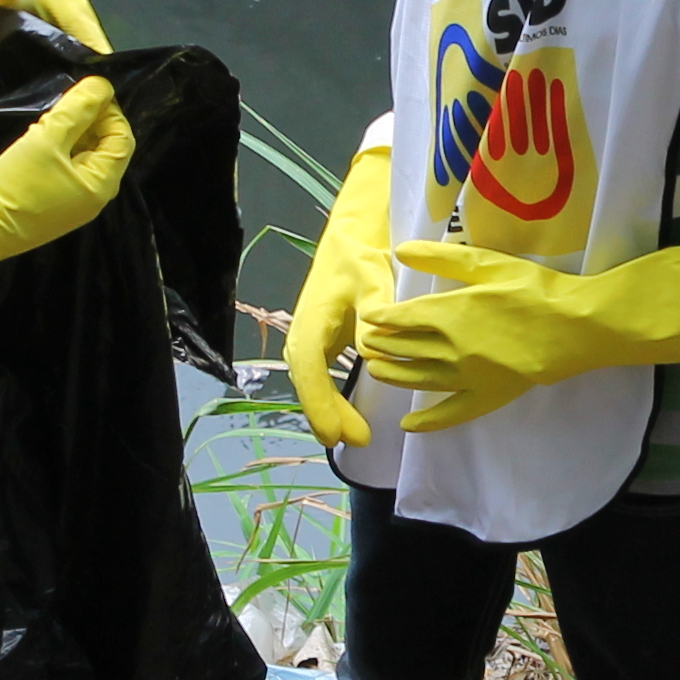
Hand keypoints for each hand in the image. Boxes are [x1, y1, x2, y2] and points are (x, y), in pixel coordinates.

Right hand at [0, 78, 131, 304]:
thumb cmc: (18, 184)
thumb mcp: (47, 140)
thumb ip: (76, 111)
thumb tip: (103, 84)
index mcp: (101, 185)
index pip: (122, 140)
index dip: (110, 111)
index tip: (86, 92)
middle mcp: (92, 197)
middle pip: (104, 149)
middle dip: (89, 120)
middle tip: (64, 101)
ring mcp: (70, 203)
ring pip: (81, 157)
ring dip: (70, 133)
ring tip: (48, 117)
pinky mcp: (49, 203)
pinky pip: (64, 169)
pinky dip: (57, 149)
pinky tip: (36, 135)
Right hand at [285, 145, 395, 449]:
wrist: (352, 239)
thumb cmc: (362, 257)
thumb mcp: (372, 279)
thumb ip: (375, 312)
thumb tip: (372, 350)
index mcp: (311, 322)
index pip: (311, 371)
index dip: (321, 404)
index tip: (335, 433)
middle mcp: (303, 337)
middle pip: (310, 386)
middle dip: (329, 416)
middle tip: (358, 440)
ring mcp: (309, 343)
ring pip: (314, 387)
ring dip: (331, 412)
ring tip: (357, 437)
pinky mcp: (321, 346)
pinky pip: (321, 381)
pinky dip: (332, 402)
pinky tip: (349, 420)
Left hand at [355, 236, 679, 432]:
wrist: (577, 326)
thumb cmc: (535, 289)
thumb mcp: (489, 264)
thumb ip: (443, 258)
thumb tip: (401, 251)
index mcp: (450, 312)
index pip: (402, 317)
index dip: (381, 318)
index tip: (369, 317)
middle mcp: (451, 348)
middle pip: (406, 348)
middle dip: (383, 345)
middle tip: (367, 344)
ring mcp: (469, 377)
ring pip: (420, 378)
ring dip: (395, 375)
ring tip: (378, 371)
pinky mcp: (488, 396)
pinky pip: (451, 413)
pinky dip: (428, 421)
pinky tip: (408, 424)